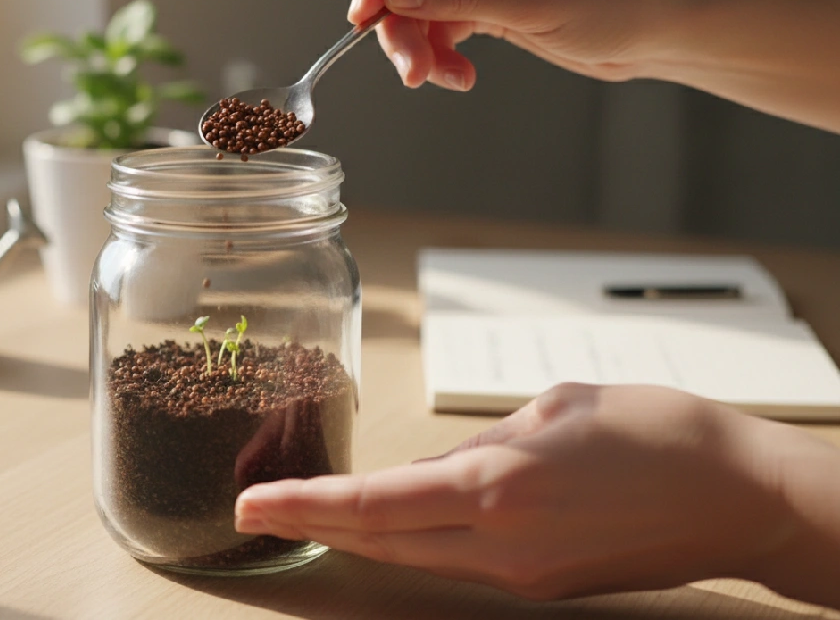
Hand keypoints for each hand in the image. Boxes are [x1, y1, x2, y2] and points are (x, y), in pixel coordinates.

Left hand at [234, 383, 796, 600]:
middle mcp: (500, 542)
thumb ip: (479, 445)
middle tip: (261, 505)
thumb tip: (432, 472)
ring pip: (412, 555)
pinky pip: (457, 560)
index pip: (374, 505)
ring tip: (312, 508)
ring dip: (357, 533)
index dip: (305, 507)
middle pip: (379, 541)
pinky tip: (395, 517)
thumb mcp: (553, 409)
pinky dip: (413, 539)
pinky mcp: (542, 584)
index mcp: (499, 485)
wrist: (737, 497)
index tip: (255, 504)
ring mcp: (521, 574)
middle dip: (312, 524)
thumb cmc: (658, 434)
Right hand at [351, 0, 707, 89]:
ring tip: (445, 78)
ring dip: (422, 48)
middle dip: (403, 25)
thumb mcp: (535, 0)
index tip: (365, 16)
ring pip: (422, 8)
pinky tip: (460, 75)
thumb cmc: (620, 0)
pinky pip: (444, 29)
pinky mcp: (490, 5)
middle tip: (409, 69)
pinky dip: (443, 57)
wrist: (660, 33)